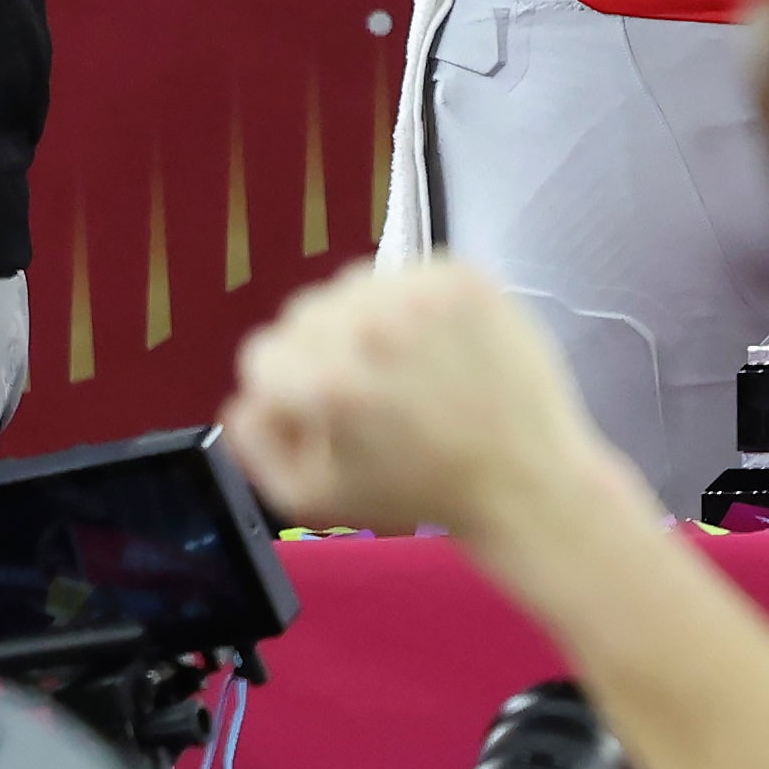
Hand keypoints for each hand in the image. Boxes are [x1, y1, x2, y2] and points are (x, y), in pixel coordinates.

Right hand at [224, 261, 642, 556]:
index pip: (261, 353)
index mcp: (327, 382)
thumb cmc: (417, 491)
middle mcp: (371, 326)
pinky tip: (433, 343)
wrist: (524, 476)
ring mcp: (422, 294)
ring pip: (351, 287)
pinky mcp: (465, 276)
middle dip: (321, 352)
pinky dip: (409, 301)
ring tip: (402, 366)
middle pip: (303, 315)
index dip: (285, 387)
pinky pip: (405, 272)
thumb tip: (244, 395)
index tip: (320, 408)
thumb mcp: (309, 496)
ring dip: (362, 320)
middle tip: (366, 391)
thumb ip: (253, 442)